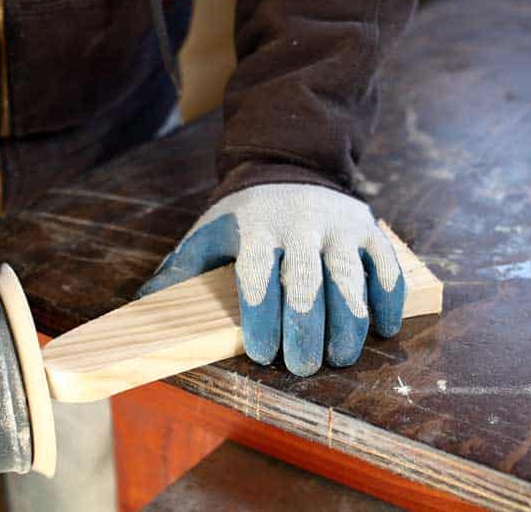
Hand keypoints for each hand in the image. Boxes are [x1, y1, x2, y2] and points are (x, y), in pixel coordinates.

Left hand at [138, 183, 404, 375]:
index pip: (257, 275)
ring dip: (349, 321)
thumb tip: (143, 300)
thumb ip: (182, 267)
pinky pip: (384, 264)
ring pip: (348, 276)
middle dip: (305, 328)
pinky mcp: (367, 228)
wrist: (289, 165)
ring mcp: (337, 226)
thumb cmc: (243, 215)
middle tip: (302, 365)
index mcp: (256, 230)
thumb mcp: (209, 232)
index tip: (261, 352)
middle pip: (305, 282)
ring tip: (341, 356)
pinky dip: (387, 297)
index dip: (260, 316)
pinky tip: (383, 328)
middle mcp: (299, 226)